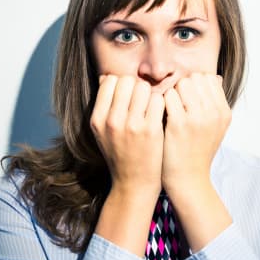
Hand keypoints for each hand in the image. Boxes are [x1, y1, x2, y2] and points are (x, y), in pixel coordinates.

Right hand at [90, 75, 164, 197]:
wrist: (133, 184)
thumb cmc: (120, 153)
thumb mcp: (102, 131)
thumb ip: (104, 105)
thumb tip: (107, 76)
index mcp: (97, 119)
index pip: (109, 81)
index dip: (122, 84)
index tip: (128, 96)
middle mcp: (112, 121)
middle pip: (127, 81)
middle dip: (137, 87)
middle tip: (142, 101)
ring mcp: (131, 125)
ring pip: (144, 87)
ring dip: (150, 94)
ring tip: (151, 107)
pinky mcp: (151, 130)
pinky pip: (158, 100)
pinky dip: (162, 104)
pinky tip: (161, 114)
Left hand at [161, 73, 230, 195]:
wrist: (188, 179)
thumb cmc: (196, 150)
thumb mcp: (215, 127)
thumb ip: (214, 102)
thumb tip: (214, 77)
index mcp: (224, 112)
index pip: (208, 78)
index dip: (193, 84)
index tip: (185, 98)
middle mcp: (214, 113)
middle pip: (194, 78)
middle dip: (181, 86)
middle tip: (174, 103)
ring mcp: (198, 118)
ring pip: (182, 84)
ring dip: (171, 93)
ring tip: (167, 109)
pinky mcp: (179, 124)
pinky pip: (168, 97)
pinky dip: (161, 101)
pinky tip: (159, 114)